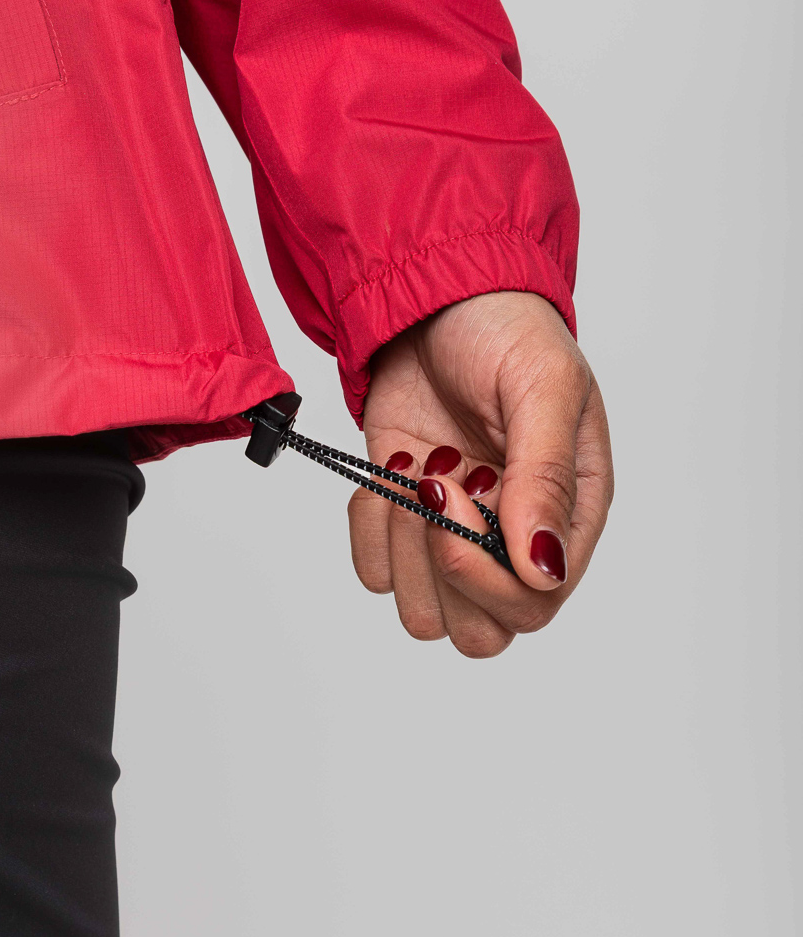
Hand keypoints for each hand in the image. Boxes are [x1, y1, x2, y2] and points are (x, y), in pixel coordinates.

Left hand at [349, 291, 612, 656]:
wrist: (435, 303)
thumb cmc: (505, 333)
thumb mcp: (543, 388)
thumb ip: (546, 477)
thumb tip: (542, 567)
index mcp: (568, 515)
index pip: (535, 604)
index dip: (485, 572)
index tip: (458, 492)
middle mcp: (512, 540)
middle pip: (482, 632)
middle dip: (442, 567)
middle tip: (434, 483)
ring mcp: (453, 537)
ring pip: (424, 615)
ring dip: (403, 546)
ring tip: (413, 471)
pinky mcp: (402, 522)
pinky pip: (374, 573)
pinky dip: (368, 526)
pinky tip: (389, 470)